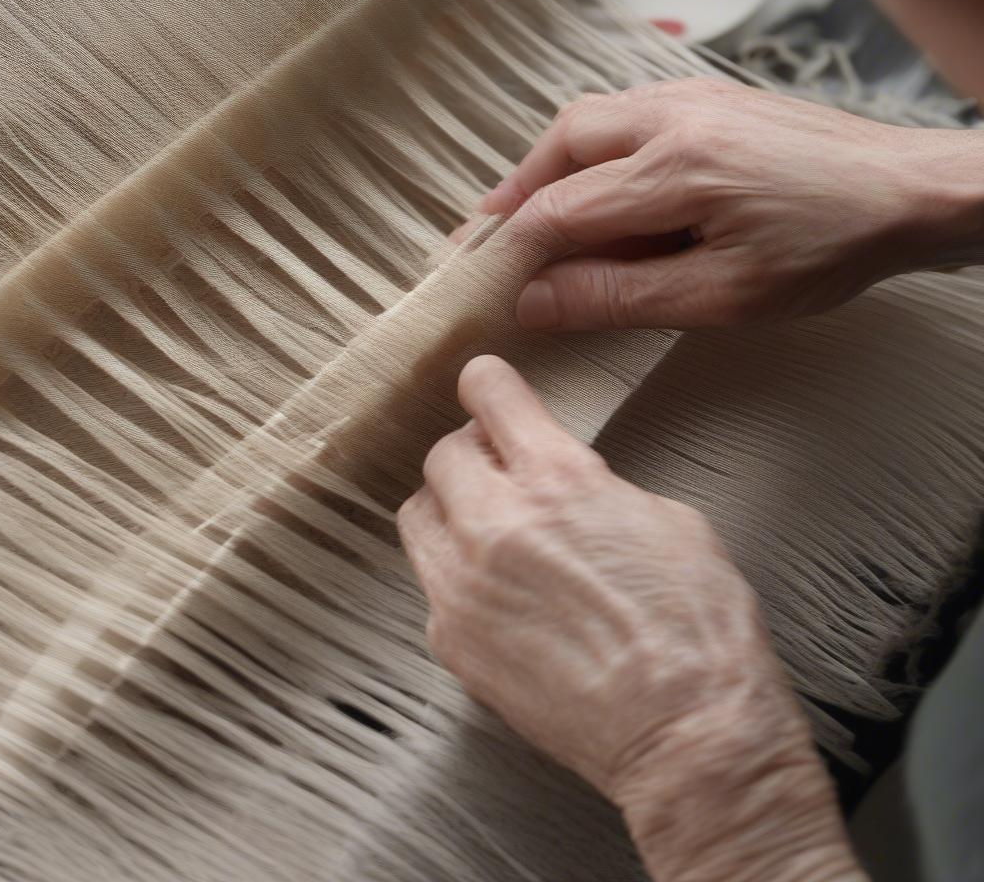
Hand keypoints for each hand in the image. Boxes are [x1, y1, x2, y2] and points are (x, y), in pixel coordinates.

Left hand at [398, 355, 863, 881]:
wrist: (688, 733)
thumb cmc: (698, 627)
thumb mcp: (668, 519)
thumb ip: (595, 485)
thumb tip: (562, 481)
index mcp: (559, 479)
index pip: (490, 396)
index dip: (487, 384)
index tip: (485, 387)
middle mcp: (498, 524)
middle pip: (443, 453)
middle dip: (473, 452)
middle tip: (499, 468)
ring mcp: (464, 587)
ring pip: (418, 515)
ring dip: (449, 508)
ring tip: (486, 527)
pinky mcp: (452, 643)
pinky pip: (431, 584)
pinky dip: (454, 575)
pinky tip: (496, 593)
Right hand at [480, 77, 983, 330]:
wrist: (910, 190)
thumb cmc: (827, 249)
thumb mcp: (722, 296)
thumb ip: (620, 297)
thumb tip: (537, 302)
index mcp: (677, 170)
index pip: (561, 211)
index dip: (516, 252)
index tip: (491, 289)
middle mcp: (674, 117)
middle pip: (562, 144)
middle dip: (518, 192)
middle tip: (491, 239)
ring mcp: (694, 97)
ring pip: (590, 120)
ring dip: (550, 166)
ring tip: (532, 215)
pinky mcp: (712, 96)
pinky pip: (627, 113)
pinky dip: (592, 150)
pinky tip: (598, 185)